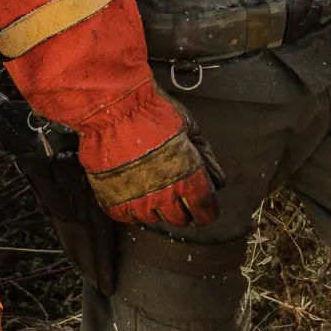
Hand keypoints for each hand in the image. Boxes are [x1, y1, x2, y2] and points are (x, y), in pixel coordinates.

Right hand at [81, 93, 225, 226]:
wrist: (114, 110)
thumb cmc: (154, 113)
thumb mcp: (190, 129)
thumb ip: (205, 158)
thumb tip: (216, 180)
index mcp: (188, 179)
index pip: (206, 212)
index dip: (207, 209)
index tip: (203, 205)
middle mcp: (165, 197)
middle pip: (181, 220)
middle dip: (182, 207)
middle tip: (174, 189)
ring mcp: (138, 203)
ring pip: (154, 219)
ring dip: (155, 206)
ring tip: (149, 182)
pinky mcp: (114, 203)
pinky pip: (128, 216)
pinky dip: (131, 205)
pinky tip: (131, 186)